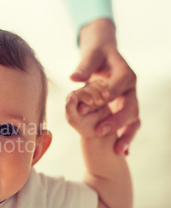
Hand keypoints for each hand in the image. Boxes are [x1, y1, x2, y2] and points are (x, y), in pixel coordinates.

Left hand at [66, 81, 111, 138]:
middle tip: (99, 103)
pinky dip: (105, 88)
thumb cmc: (85, 127)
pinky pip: (103, 85)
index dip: (84, 96)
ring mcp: (90, 92)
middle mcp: (79, 93)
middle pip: (87, 87)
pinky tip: (107, 94)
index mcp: (70, 99)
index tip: (91, 103)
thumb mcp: (76, 120)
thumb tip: (71, 96)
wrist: (100, 131)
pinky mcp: (100, 92)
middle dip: (93, 93)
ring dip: (100, 90)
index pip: (77, 92)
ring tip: (105, 98)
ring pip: (96, 84)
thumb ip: (70, 109)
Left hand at [71, 19, 139, 154]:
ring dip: (126, 134)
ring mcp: (130, 101)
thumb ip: (83, 67)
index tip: (94, 107)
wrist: (105, 54)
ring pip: (133, 119)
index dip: (107, 97)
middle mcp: (131, 89)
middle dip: (118, 120)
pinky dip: (126, 138)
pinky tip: (122, 153)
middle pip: (130, 106)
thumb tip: (74, 77)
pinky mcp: (126, 109)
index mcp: (125, 74)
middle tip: (101, 130)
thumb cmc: (97, 54)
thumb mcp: (91, 55)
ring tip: (118, 150)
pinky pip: (129, 125)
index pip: (118, 87)